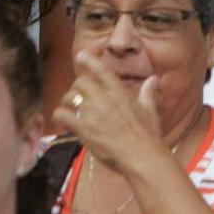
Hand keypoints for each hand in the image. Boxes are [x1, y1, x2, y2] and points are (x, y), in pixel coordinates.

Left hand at [52, 52, 167, 178]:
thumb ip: (149, 92)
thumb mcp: (150, 110)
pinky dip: (59, 116)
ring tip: (68, 109)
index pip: (101, 70)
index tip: (80, 56)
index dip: (89, 60)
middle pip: (81, 82)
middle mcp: (104, 98)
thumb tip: (154, 79)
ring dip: (67, 101)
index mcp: (119, 92)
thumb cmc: (148, 135)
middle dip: (77, 87)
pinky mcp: (84, 129)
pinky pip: (63, 115)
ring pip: (70, 97)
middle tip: (77, 96)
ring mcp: (93, 113)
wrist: (142, 157)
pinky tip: (61, 121)